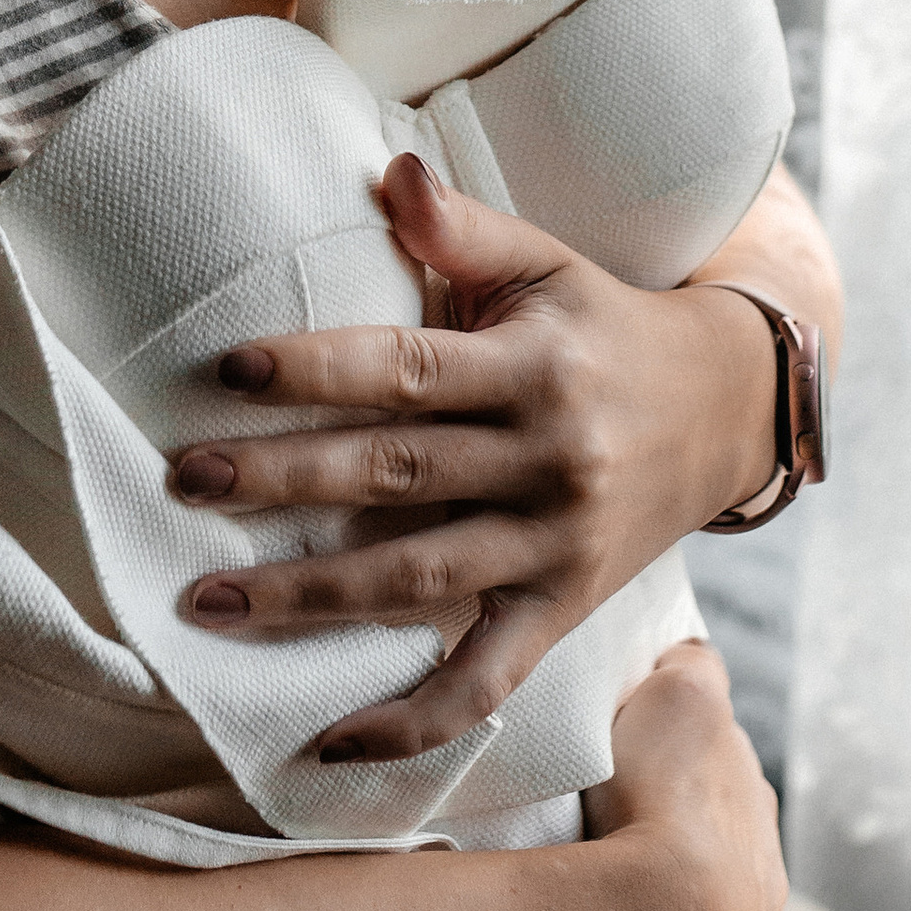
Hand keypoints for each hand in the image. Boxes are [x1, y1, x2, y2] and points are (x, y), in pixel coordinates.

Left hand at [164, 153, 780, 760]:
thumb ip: (462, 227)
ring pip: (419, 581)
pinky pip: (484, 681)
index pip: (409, 368)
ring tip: (206, 601)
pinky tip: (331, 742)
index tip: (228, 369)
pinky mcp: (562, 612)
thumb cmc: (605, 324)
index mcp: (533, 364)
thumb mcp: (547, 262)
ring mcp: (554, 545)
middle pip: (396, 475)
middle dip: (283, 481)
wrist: (728, 409)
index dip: (319, 369)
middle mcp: (546, 458)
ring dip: (309, 598)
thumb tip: (388, 168)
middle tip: (183, 480)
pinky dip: (412, 722)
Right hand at [585, 642, 786, 910]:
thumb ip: (696, 670)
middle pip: (733, 848)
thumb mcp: (680, 696)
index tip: (644, 753)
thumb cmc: (664, 801)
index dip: (686, 754)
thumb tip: (697, 664)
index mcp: (753, 805)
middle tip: (635, 830)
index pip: (726, 765)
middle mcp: (761, 879)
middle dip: (698, 838)